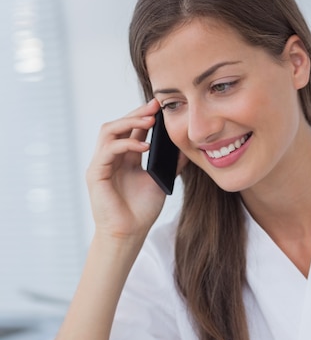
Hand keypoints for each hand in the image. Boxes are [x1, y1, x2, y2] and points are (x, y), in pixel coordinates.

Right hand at [86, 98, 167, 242]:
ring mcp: (101, 164)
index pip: (131, 129)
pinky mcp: (95, 173)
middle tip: (155, 105)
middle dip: (136, 113)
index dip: (144, 115)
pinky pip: (108, 150)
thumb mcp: (160, 181)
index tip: (161, 106)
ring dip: (129, 122)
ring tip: (149, 120)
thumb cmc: (141, 212)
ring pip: (108, 131)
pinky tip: (144, 146)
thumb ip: (171, 164)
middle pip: (118, 125)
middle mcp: (110, 158)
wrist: (129, 234)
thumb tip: (185, 147)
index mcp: (124, 159)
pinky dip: (126, 144)